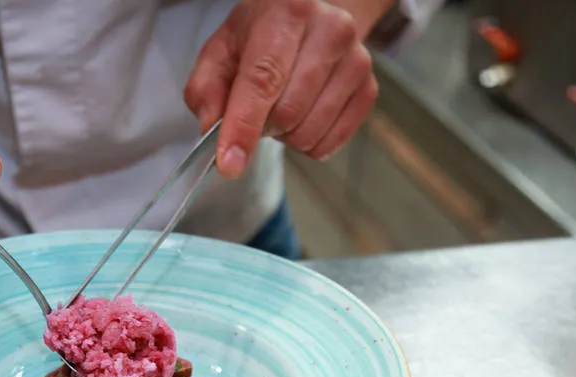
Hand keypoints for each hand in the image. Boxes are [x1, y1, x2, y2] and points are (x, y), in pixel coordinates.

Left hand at [185, 0, 382, 177]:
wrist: (308, 23)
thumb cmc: (259, 39)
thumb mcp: (221, 52)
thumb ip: (206, 90)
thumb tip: (212, 128)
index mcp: (286, 13)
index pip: (263, 79)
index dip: (243, 125)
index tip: (230, 163)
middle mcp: (330, 30)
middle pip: (288, 112)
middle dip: (263, 127)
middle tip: (258, 110)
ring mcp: (356, 60)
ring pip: (309, 132)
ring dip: (285, 136)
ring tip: (282, 106)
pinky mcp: (369, 89)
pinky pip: (329, 143)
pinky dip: (308, 143)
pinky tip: (303, 116)